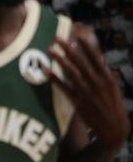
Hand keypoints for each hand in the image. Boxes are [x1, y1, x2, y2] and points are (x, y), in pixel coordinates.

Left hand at [47, 25, 130, 149]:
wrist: (114, 128)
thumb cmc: (113, 105)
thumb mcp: (112, 87)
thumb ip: (104, 72)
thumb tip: (98, 57)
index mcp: (107, 78)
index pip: (95, 58)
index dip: (86, 45)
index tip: (77, 33)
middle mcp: (97, 83)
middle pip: (80, 62)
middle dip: (68, 49)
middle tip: (57, 37)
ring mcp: (87, 93)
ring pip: (71, 73)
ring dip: (60, 60)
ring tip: (50, 49)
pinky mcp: (78, 102)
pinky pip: (65, 88)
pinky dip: (56, 79)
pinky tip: (47, 71)